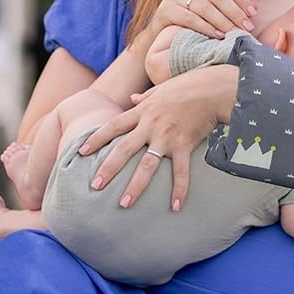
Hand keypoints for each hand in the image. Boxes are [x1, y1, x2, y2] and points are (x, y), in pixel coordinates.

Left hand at [78, 64, 238, 210]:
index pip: (113, 126)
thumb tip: (131, 98)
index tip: (82, 152)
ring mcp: (167, 136)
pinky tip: (176, 207)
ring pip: (146, 165)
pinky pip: (180, 171)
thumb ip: (144, 97)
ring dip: (135, 186)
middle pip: (123, 148)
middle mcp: (150, 125)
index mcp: (142, 111)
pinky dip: (179, 190)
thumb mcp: (160, 89)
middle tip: (95, 186)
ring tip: (123, 204)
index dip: (97, 138)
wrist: (211, 89)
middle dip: (108, 168)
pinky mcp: (184, 145)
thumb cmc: (187, 86)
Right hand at [148, 0, 256, 39]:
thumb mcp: (214, 14)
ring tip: (233, 34)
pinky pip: (189, 17)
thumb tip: (255, 7)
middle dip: (234, 12)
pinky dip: (205, 27)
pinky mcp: (164, 9)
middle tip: (246, 28)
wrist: (162, 39)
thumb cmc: (193, 26)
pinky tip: (216, 36)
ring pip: (204, 6)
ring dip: (222, 21)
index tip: (252, 14)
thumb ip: (232, 8)